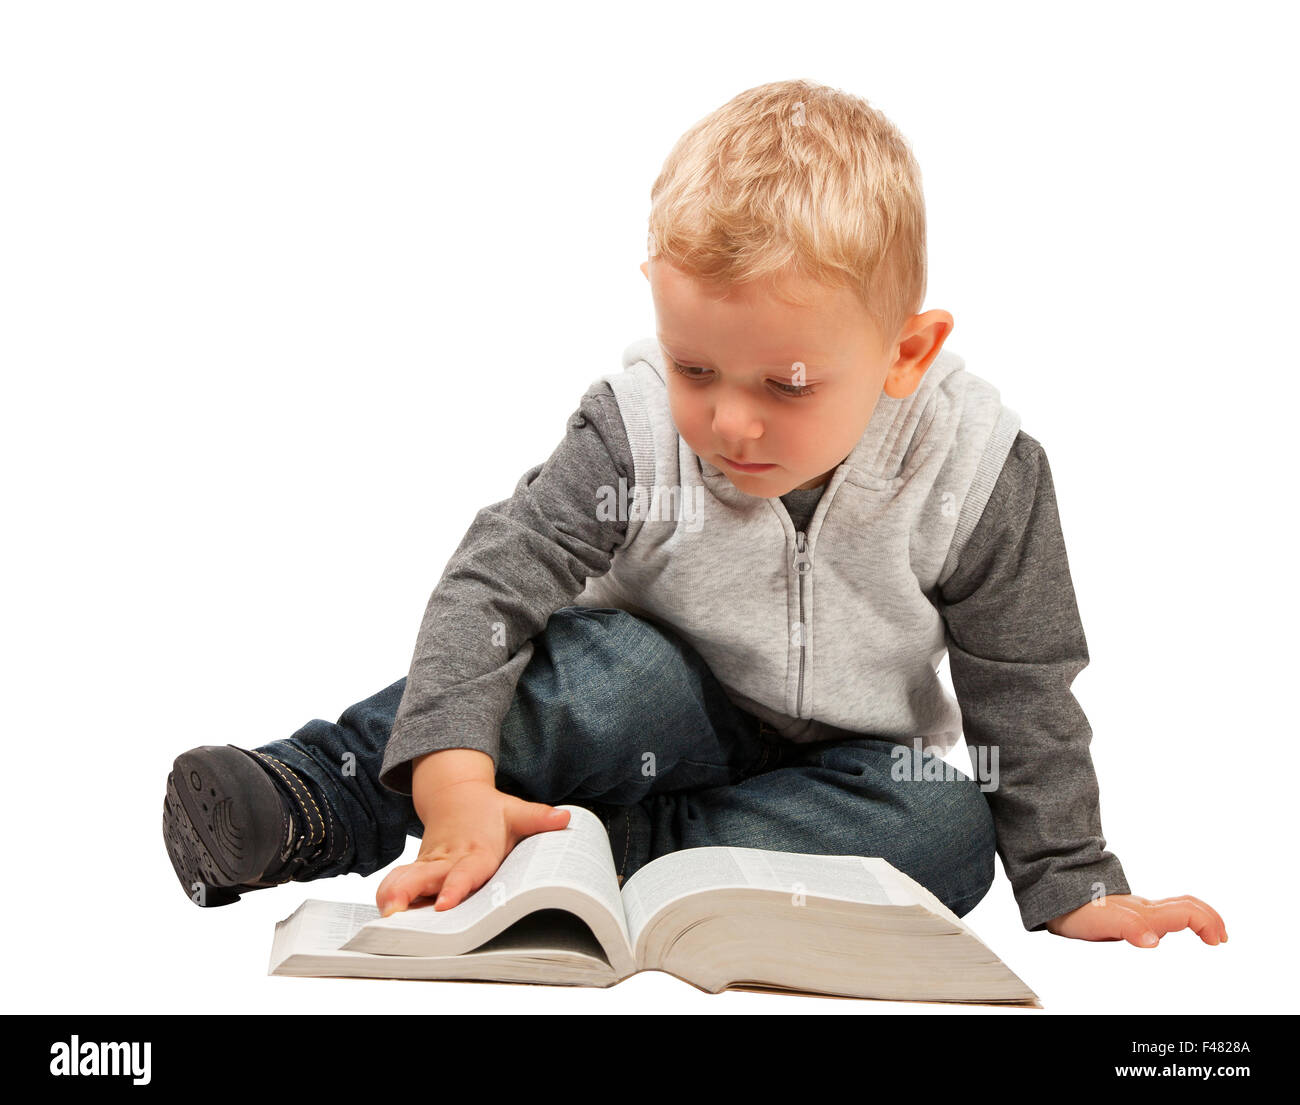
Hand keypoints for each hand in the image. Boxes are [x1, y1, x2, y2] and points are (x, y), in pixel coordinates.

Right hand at [375, 778, 569, 916]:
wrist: (455, 794)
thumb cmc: (489, 810)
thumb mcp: (516, 811)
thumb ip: (538, 818)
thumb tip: (565, 818)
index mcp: (474, 851)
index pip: (465, 872)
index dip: (456, 887)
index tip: (446, 903)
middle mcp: (448, 861)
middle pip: (425, 878)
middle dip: (408, 894)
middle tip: (394, 913)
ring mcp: (430, 866)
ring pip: (405, 880)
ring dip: (393, 896)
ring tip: (383, 919)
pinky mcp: (419, 871)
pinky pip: (399, 883)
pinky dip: (389, 896)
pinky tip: (383, 917)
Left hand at [1045, 893, 1226, 946]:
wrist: (1055, 896)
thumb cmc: (1076, 911)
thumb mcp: (1101, 921)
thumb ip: (1128, 927)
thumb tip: (1153, 941)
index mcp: (1144, 912)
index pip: (1184, 911)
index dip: (1206, 922)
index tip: (1216, 940)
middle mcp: (1144, 908)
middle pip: (1186, 905)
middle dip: (1210, 918)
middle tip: (1222, 937)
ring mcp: (1137, 909)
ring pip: (1176, 906)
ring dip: (1199, 917)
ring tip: (1209, 933)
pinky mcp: (1128, 913)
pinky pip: (1163, 911)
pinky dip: (1182, 919)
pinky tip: (1175, 930)